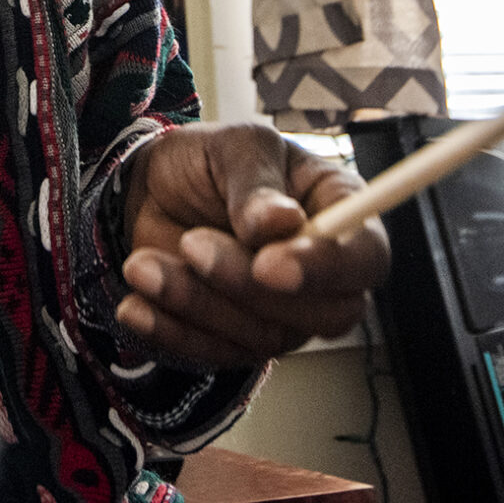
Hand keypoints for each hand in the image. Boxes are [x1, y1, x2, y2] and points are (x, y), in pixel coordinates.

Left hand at [115, 122, 387, 368]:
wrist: (152, 189)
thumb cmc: (209, 160)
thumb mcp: (233, 146)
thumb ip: (256, 182)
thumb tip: (281, 224)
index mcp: (340, 210)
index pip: (366, 257)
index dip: (327, 268)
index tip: (270, 264)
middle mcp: (323, 273)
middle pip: (323, 314)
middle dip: (248, 286)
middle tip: (192, 244)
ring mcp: (284, 313)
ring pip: (263, 337)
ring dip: (198, 303)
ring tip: (143, 264)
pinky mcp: (239, 340)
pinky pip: (217, 356)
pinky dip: (172, 332)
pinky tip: (136, 303)